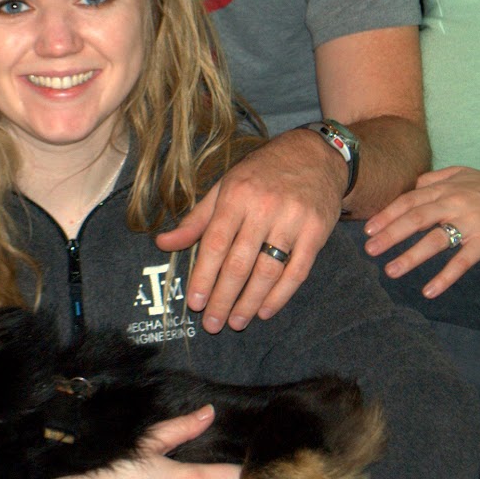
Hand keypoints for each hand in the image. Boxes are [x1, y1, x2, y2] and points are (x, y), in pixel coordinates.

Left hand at [156, 129, 342, 332]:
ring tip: (236, 322)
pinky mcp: (317, 232)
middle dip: (223, 298)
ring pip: (267, 271)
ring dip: (249, 302)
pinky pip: (297, 271)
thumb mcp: (225, 187)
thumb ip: (196, 219)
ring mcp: (292, 220)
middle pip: (239, 263)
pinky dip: (280, 295)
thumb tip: (162, 243)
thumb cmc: (261, 173)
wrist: (315, 154)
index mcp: (236, 196)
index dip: (203, 276)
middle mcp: (263, 208)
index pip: (215, 244)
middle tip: (212, 324)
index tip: (194, 303)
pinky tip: (265, 310)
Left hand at [363, 166, 479, 296]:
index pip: (409, 201)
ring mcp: (470, 221)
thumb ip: (436, 179)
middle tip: (370, 250)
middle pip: (415, 219)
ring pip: (435, 240)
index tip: (368, 230)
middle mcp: (454, 203)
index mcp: (445, 188)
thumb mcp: (463, 174)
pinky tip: (429, 291)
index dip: (387, 215)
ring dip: (410, 256)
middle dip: (390, 235)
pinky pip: (462, 261)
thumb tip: (413, 186)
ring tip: (391, 271)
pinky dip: (445, 276)